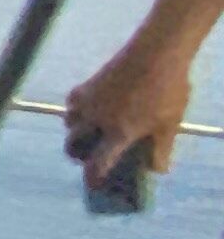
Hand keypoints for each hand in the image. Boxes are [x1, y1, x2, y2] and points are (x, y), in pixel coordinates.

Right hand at [64, 35, 194, 181]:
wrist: (157, 52)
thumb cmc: (168, 90)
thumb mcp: (171, 125)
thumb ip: (162, 150)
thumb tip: (156, 170)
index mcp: (119, 133)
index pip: (97, 164)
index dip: (93, 179)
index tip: (93, 185)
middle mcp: (97, 120)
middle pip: (73, 146)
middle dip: (78, 155)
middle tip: (90, 156)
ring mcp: (89, 101)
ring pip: (69, 123)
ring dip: (76, 131)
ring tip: (90, 131)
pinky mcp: (87, 84)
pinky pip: (73, 101)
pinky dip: (76, 108)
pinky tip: (89, 106)